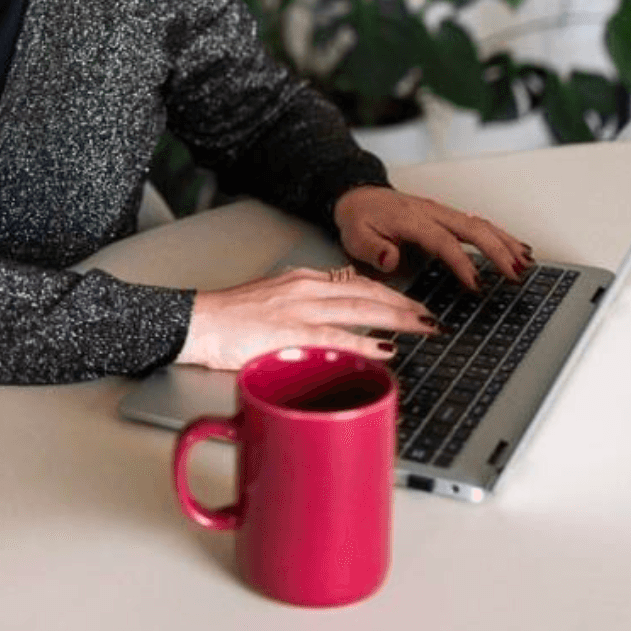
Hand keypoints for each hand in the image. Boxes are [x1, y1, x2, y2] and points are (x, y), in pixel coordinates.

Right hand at [176, 266, 438, 370]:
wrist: (199, 322)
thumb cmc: (230, 319)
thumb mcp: (273, 301)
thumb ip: (303, 309)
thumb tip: (331, 328)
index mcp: (303, 280)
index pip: (357, 282)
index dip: (389, 293)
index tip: (411, 304)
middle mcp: (306, 288)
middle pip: (368, 292)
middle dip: (405, 304)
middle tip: (431, 316)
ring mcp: (300, 309)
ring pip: (361, 309)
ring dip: (398, 318)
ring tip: (424, 328)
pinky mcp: (291, 332)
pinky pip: (337, 337)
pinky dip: (366, 343)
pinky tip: (387, 350)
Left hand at [332, 185, 532, 291]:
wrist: (357, 196)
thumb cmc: (359, 219)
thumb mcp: (355, 237)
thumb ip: (373, 249)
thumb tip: (391, 259)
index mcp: (412, 219)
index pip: (443, 241)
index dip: (462, 263)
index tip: (477, 284)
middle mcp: (432, 213)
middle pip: (472, 229)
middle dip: (498, 251)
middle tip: (515, 275)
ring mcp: (442, 212)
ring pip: (480, 224)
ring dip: (504, 242)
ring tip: (526, 263)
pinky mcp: (446, 216)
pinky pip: (478, 223)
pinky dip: (500, 235)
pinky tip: (515, 247)